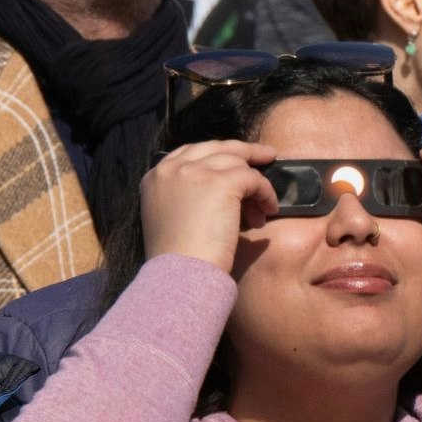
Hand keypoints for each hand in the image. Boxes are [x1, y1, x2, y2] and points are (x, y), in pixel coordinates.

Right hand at [137, 140, 275, 273]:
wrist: (180, 273)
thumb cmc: (175, 259)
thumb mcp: (167, 217)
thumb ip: (182, 195)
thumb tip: (216, 189)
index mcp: (155, 177)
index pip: (190, 152)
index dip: (216, 155)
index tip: (236, 162)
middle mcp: (172, 168)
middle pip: (216, 147)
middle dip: (244, 151)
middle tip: (266, 156)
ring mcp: (196, 171)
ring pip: (238, 162)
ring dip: (257, 182)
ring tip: (265, 205)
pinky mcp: (222, 181)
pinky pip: (254, 178)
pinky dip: (266, 193)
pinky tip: (267, 211)